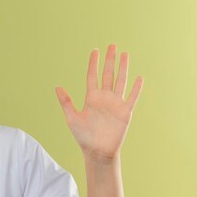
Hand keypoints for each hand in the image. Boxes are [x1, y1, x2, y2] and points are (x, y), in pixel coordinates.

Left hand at [55, 43, 142, 161]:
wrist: (97, 151)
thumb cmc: (83, 136)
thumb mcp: (72, 118)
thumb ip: (66, 102)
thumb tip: (57, 86)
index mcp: (91, 98)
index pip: (92, 76)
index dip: (94, 63)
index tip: (95, 51)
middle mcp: (104, 98)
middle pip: (108, 74)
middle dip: (110, 60)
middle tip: (112, 45)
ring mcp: (116, 104)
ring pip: (121, 82)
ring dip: (123, 68)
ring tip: (124, 54)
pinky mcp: (125, 112)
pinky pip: (132, 98)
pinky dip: (136, 88)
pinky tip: (139, 77)